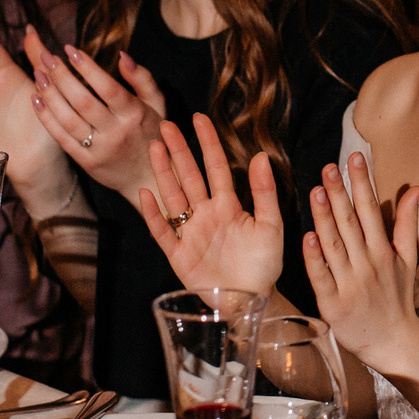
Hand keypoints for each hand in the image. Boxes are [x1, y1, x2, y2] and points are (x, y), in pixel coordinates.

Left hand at [25, 27, 163, 197]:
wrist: (148, 178)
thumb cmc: (152, 134)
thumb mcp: (157, 103)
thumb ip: (142, 78)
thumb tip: (122, 55)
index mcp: (134, 114)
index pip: (108, 87)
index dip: (88, 67)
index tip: (70, 49)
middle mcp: (116, 132)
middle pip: (83, 101)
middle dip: (62, 76)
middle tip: (47, 58)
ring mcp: (100, 149)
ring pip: (68, 119)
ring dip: (50, 95)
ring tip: (38, 74)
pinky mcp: (87, 162)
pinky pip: (62, 138)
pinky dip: (46, 118)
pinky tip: (36, 99)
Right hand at [135, 115, 283, 294]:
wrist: (253, 300)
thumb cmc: (264, 265)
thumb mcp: (271, 225)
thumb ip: (265, 192)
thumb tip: (261, 156)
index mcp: (229, 206)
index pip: (216, 167)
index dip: (208, 143)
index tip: (199, 118)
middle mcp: (206, 215)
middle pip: (189, 177)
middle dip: (178, 151)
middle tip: (166, 125)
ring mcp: (191, 233)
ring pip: (173, 197)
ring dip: (164, 173)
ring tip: (155, 148)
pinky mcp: (180, 255)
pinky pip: (163, 231)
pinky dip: (154, 215)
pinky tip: (147, 194)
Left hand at [300, 153, 418, 364]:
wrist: (394, 343)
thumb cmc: (397, 299)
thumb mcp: (409, 258)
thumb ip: (408, 222)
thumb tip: (415, 188)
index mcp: (384, 251)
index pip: (371, 210)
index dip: (363, 183)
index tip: (355, 158)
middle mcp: (367, 265)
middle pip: (351, 223)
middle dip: (340, 193)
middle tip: (329, 167)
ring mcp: (350, 284)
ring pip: (334, 245)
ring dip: (325, 218)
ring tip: (317, 190)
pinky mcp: (333, 304)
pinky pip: (322, 276)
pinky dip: (315, 257)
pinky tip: (308, 236)